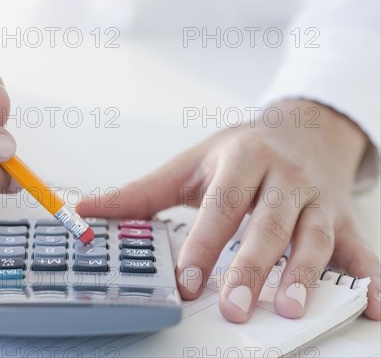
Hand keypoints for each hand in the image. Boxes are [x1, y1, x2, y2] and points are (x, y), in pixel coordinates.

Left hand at [78, 99, 379, 321]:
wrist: (302, 130)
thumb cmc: (241, 151)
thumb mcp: (190, 165)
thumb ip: (141, 193)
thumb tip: (87, 210)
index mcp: (242, 161)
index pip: (221, 206)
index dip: (203, 244)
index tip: (185, 282)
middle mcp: (283, 179)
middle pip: (267, 225)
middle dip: (251, 267)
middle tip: (234, 307)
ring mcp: (317, 200)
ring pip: (313, 239)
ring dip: (304, 276)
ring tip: (288, 310)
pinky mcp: (343, 220)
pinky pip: (361, 251)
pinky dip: (371, 280)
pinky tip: (371, 308)